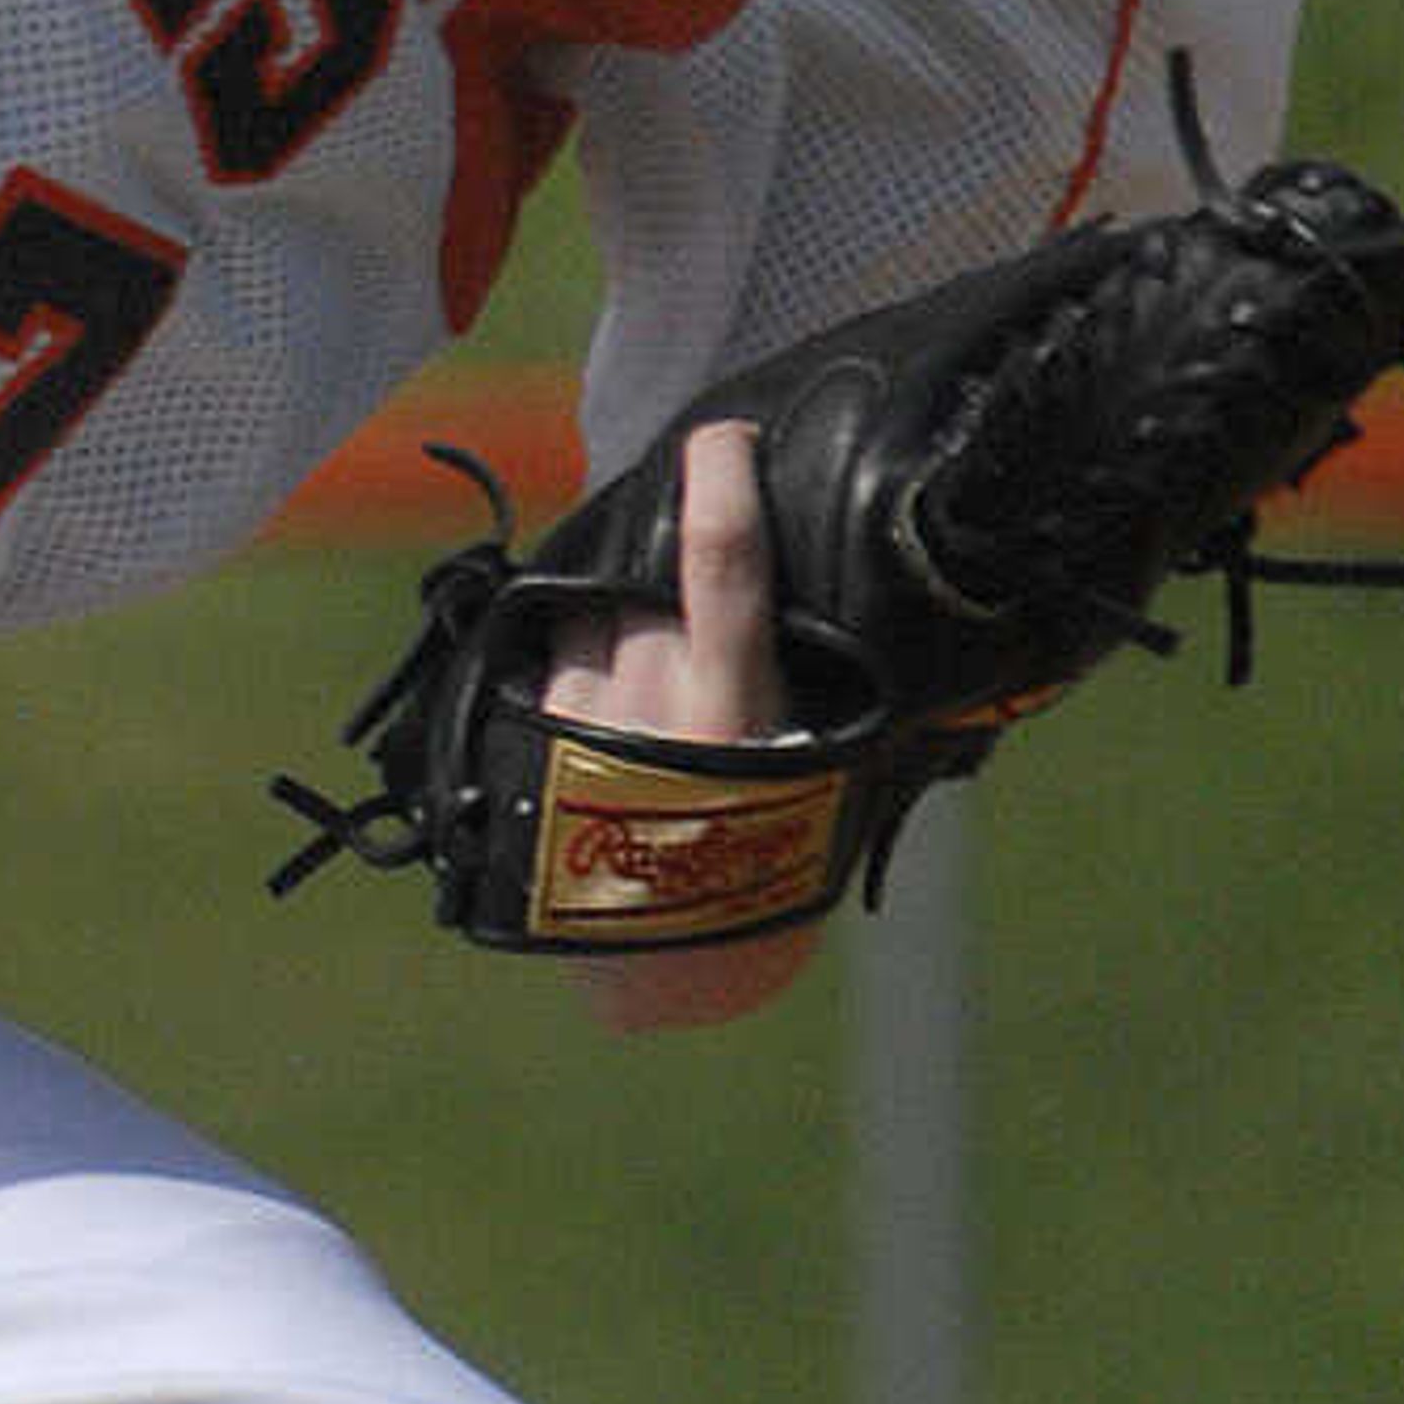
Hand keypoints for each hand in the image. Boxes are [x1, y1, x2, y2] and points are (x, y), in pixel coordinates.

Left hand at [540, 417, 820, 1031]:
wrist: (668, 968)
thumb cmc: (764, 870)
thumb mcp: (816, 776)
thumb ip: (810, 689)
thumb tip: (869, 621)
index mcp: (733, 704)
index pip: (724, 557)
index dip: (720, 479)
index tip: (723, 435)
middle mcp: (651, 696)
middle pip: (648, 572)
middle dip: (663, 560)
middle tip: (690, 586)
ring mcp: (584, 710)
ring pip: (593, 604)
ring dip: (619, 610)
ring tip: (654, 669)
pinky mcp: (534, 730)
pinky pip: (554, 650)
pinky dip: (581, 653)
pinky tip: (608, 695)